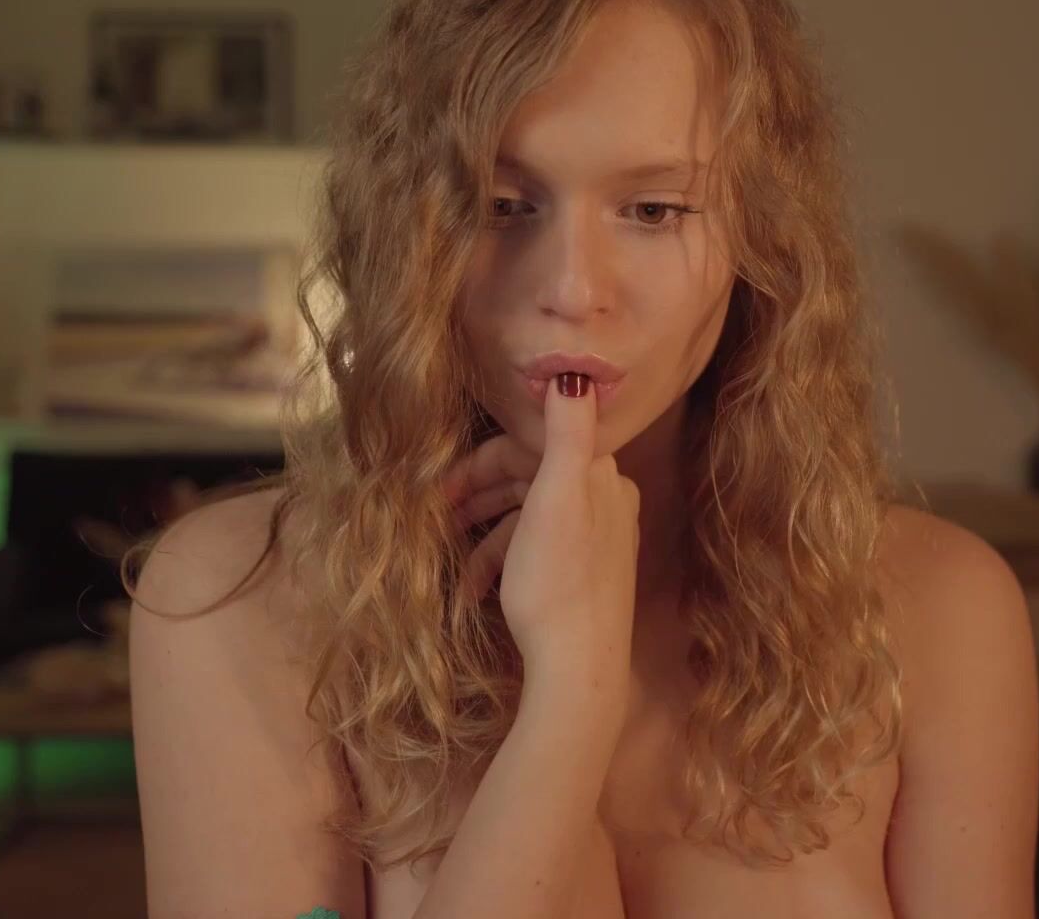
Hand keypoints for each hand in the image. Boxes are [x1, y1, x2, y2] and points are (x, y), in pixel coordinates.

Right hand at [441, 374, 638, 684]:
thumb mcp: (557, 497)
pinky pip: (536, 550)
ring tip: (448, 558)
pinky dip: (502, 561)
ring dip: (484, 533)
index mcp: (598, 475)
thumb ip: (569, 431)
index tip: (437, 489)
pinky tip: (473, 589)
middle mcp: (605, 499)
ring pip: (527, 517)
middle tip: (434, 518)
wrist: (578, 668)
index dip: (479, 464)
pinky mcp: (586, 574)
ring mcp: (597, 539)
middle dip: (477, 496)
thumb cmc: (558, 582)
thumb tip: (574, 370)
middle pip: (527, 479)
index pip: (528, 447)